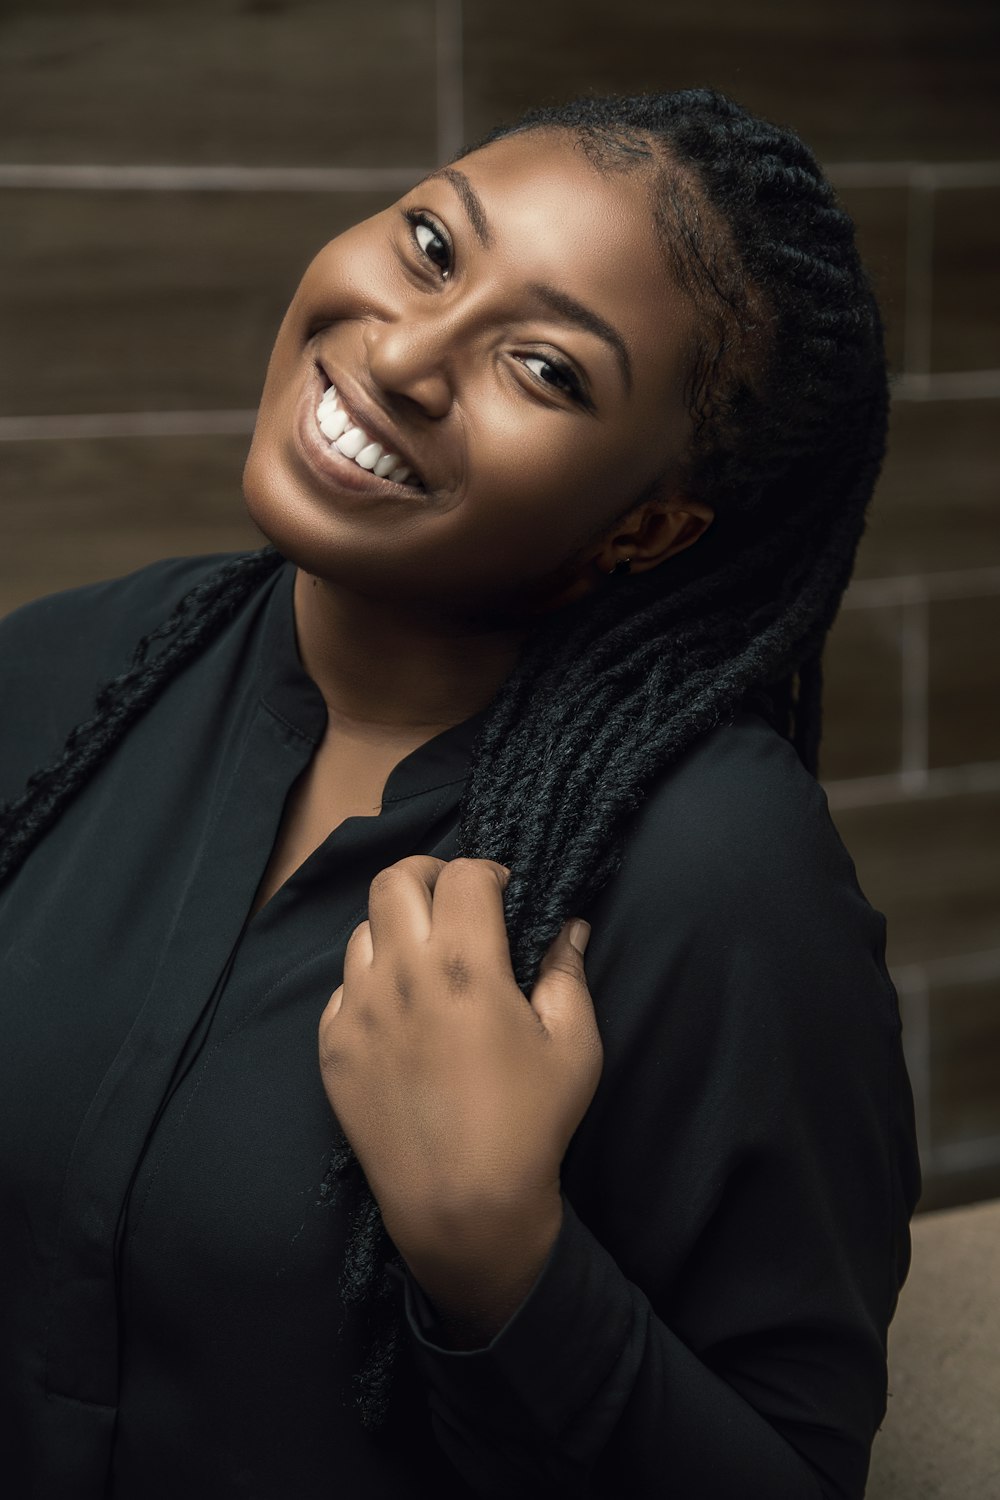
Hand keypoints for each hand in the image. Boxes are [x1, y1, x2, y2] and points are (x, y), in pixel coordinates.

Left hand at [318, 856, 602, 1259]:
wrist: (462, 1208)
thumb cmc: (531, 1124)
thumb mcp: (574, 1045)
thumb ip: (567, 972)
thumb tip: (568, 925)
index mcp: (464, 965)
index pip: (461, 874)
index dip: (487, 873)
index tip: (503, 894)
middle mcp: (401, 975)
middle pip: (394, 880)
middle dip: (428, 877)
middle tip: (454, 905)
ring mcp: (357, 1010)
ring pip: (362, 930)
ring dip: (396, 930)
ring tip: (427, 963)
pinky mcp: (332, 1046)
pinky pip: (343, 987)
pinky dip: (371, 983)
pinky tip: (401, 1015)